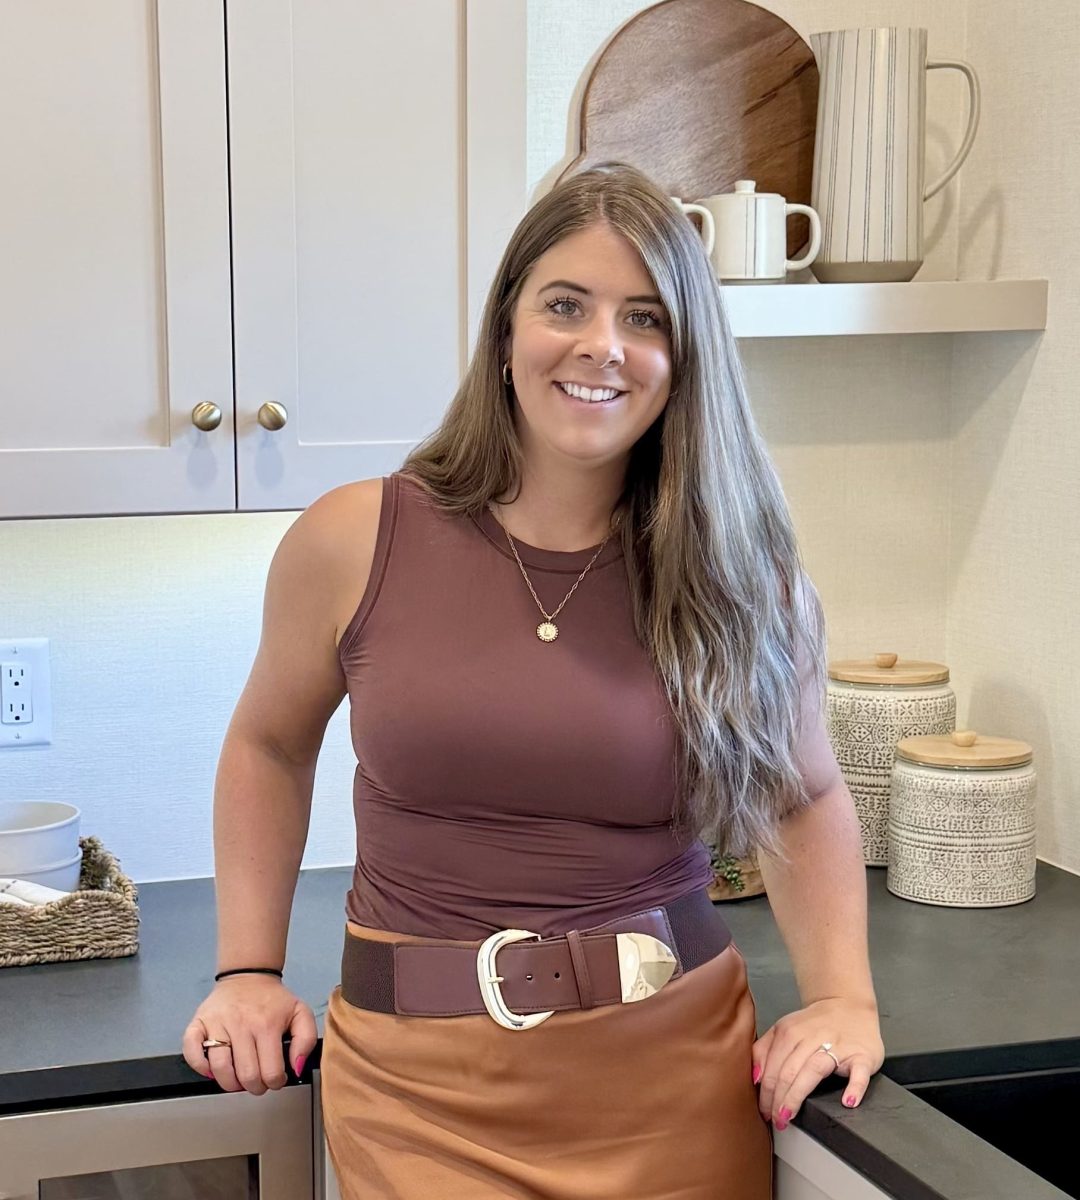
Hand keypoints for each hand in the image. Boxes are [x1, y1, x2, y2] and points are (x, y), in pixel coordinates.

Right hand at [181, 975, 318, 1094]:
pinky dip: (200, 1066)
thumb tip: (297, 1068)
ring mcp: (217, 1024)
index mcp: (267, 1025)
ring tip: (238, 1080)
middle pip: (245, 1075)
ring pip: (219, 1068)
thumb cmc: (273, 1000)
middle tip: (258, 1082)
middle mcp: (241, 1024)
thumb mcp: (300, 1012)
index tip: (276, 1079)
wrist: (248, 975)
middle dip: (254, 1087)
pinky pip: (191, 1051)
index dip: (276, 1083)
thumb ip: (306, 1040)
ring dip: (230, 1083)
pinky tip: (212, 1069)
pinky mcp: (198, 1023)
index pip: (271, 1071)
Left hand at [751, 996, 883, 1127]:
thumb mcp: (785, 1029)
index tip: (763, 1110)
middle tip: (775, 1119)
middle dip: (777, 1099)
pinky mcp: (862, 1055)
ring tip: (790, 1115)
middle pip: (789, 1071)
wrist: (849, 1006)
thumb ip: (765, 1049)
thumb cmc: (815, 1025)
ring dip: (798, 1095)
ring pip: (814, 1070)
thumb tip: (755, 1077)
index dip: (765, 1092)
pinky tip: (848, 1101)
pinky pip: (859, 1073)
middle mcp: (812, 1037)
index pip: (772, 1066)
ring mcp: (839, 1046)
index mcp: (790, 1032)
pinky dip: (855, 1087)